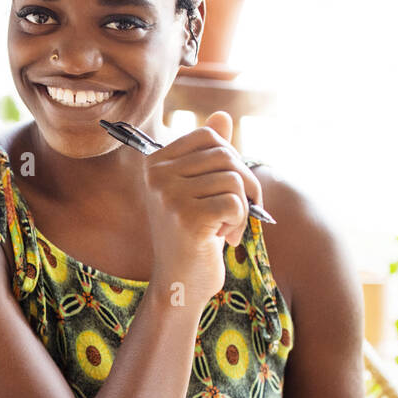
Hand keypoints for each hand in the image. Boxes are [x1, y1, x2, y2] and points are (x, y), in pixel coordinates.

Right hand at [144, 111, 265, 310]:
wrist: (180, 283)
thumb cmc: (193, 235)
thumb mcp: (199, 189)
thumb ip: (209, 154)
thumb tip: (222, 115)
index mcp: (155, 163)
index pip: (208, 135)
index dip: (230, 159)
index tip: (226, 188)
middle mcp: (156, 176)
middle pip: (224, 155)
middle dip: (243, 183)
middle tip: (236, 211)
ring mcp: (169, 196)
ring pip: (233, 179)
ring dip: (241, 206)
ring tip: (225, 228)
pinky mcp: (187, 218)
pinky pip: (236, 202)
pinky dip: (239, 223)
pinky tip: (223, 239)